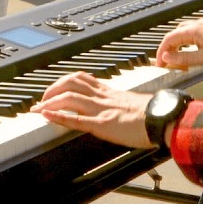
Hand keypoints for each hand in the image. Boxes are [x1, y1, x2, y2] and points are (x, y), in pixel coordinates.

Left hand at [31, 72, 151, 147]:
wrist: (163, 119)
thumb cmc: (154, 114)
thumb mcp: (134, 103)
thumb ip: (122, 103)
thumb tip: (120, 108)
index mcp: (110, 92)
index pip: (82, 79)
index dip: (64, 82)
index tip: (54, 88)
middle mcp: (103, 97)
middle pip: (71, 82)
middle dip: (53, 88)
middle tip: (42, 98)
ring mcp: (102, 109)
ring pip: (70, 97)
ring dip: (50, 101)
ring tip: (39, 107)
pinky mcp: (103, 124)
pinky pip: (76, 119)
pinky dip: (59, 116)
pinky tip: (47, 116)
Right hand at [155, 18, 202, 70]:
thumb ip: (183, 58)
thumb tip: (167, 58)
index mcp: (192, 30)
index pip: (168, 39)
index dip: (161, 53)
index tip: (159, 65)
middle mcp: (197, 24)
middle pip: (175, 35)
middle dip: (168, 50)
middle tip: (167, 64)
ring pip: (185, 34)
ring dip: (179, 47)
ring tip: (180, 61)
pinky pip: (194, 35)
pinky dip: (188, 44)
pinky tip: (194, 54)